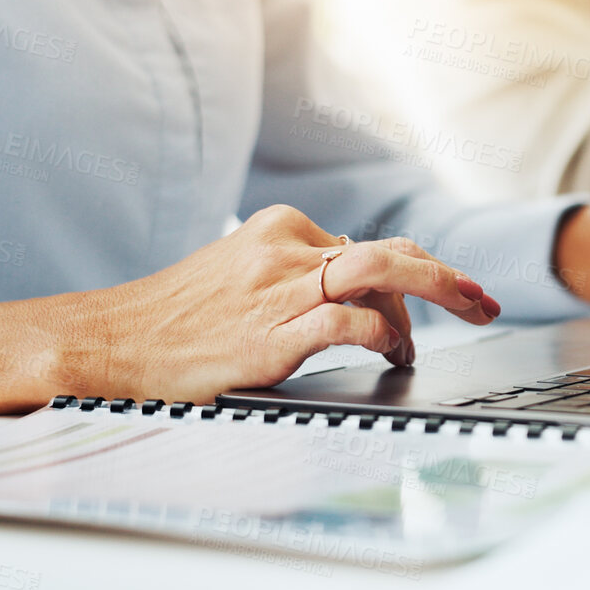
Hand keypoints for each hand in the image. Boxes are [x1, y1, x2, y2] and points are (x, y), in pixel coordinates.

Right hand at [0, 205, 500, 427]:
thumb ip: (286, 284)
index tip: (437, 296)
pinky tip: (396, 356)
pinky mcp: (274, 333)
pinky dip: (387, 337)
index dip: (410, 274)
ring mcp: (281, 290)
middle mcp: (285, 251)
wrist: (103, 344)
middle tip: (485, 299)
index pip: (364, 246)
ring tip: (473, 313)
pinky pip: (353, 322)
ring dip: (439, 292)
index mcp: (275, 233)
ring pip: (385, 271)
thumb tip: (343, 301)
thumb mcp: (231, 284)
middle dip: (447, 273)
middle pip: (390, 248)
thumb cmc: (165, 325)